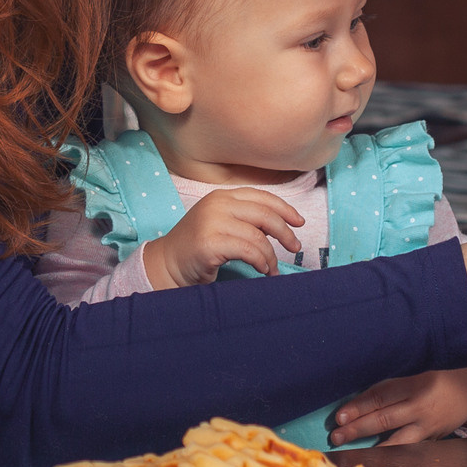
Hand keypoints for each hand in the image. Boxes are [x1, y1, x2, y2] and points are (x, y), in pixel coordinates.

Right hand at [138, 189, 304, 288]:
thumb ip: (246, 219)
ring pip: (259, 236)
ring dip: (271, 256)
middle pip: (265, 215)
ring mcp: (212, 222)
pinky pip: (248, 251)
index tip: (299, 222)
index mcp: (223, 196)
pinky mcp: (210, 243)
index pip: (262, 197)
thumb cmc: (198, 247)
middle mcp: (218, 204)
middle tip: (295, 247)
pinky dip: (261, 262)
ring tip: (272, 268)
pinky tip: (262, 270)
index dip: (285, 209)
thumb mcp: (222, 223)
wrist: (167, 264)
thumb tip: (281, 225)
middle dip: (285, 232)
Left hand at [329, 364, 466, 445]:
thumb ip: (393, 385)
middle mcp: (421, 407)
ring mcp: (427, 427)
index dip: (359, 407)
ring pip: (396, 440)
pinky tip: (373, 457)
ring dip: (371, 446)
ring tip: (350, 450)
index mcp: (416, 384)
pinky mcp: (431, 440)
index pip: (382, 397)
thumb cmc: (438, 378)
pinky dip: (389, 453)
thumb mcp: (417, 372)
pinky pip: (407, 448)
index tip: (340, 416)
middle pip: (384, 419)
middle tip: (337, 435)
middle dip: (358, 429)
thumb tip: (359, 399)